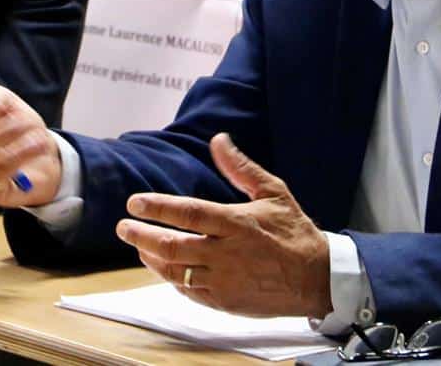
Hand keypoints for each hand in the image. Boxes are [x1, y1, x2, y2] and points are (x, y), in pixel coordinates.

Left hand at [116, 133, 331, 318]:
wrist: (317, 279)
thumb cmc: (293, 232)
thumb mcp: (273, 192)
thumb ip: (241, 168)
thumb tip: (219, 140)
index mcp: (236, 223)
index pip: (187, 213)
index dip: (157, 208)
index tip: (134, 203)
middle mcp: (227, 253)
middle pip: (172, 245)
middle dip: (142, 235)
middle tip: (123, 227)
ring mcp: (224, 280)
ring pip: (175, 271)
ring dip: (151, 258)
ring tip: (139, 245)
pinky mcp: (224, 301)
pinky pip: (188, 290)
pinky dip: (171, 278)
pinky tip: (162, 266)